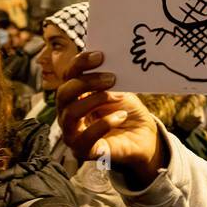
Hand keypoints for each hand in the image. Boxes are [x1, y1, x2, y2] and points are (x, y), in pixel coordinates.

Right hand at [58, 51, 165, 187]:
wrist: (143, 137)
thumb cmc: (126, 110)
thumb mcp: (120, 90)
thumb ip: (110, 78)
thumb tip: (108, 60)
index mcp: (74, 94)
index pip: (68, 75)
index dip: (81, 63)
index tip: (100, 55)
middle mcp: (68, 113)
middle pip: (63, 94)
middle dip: (86, 82)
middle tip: (111, 78)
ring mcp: (72, 133)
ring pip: (71, 114)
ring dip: (94, 101)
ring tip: (116, 97)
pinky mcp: (83, 150)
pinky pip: (85, 138)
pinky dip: (104, 124)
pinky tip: (121, 117)